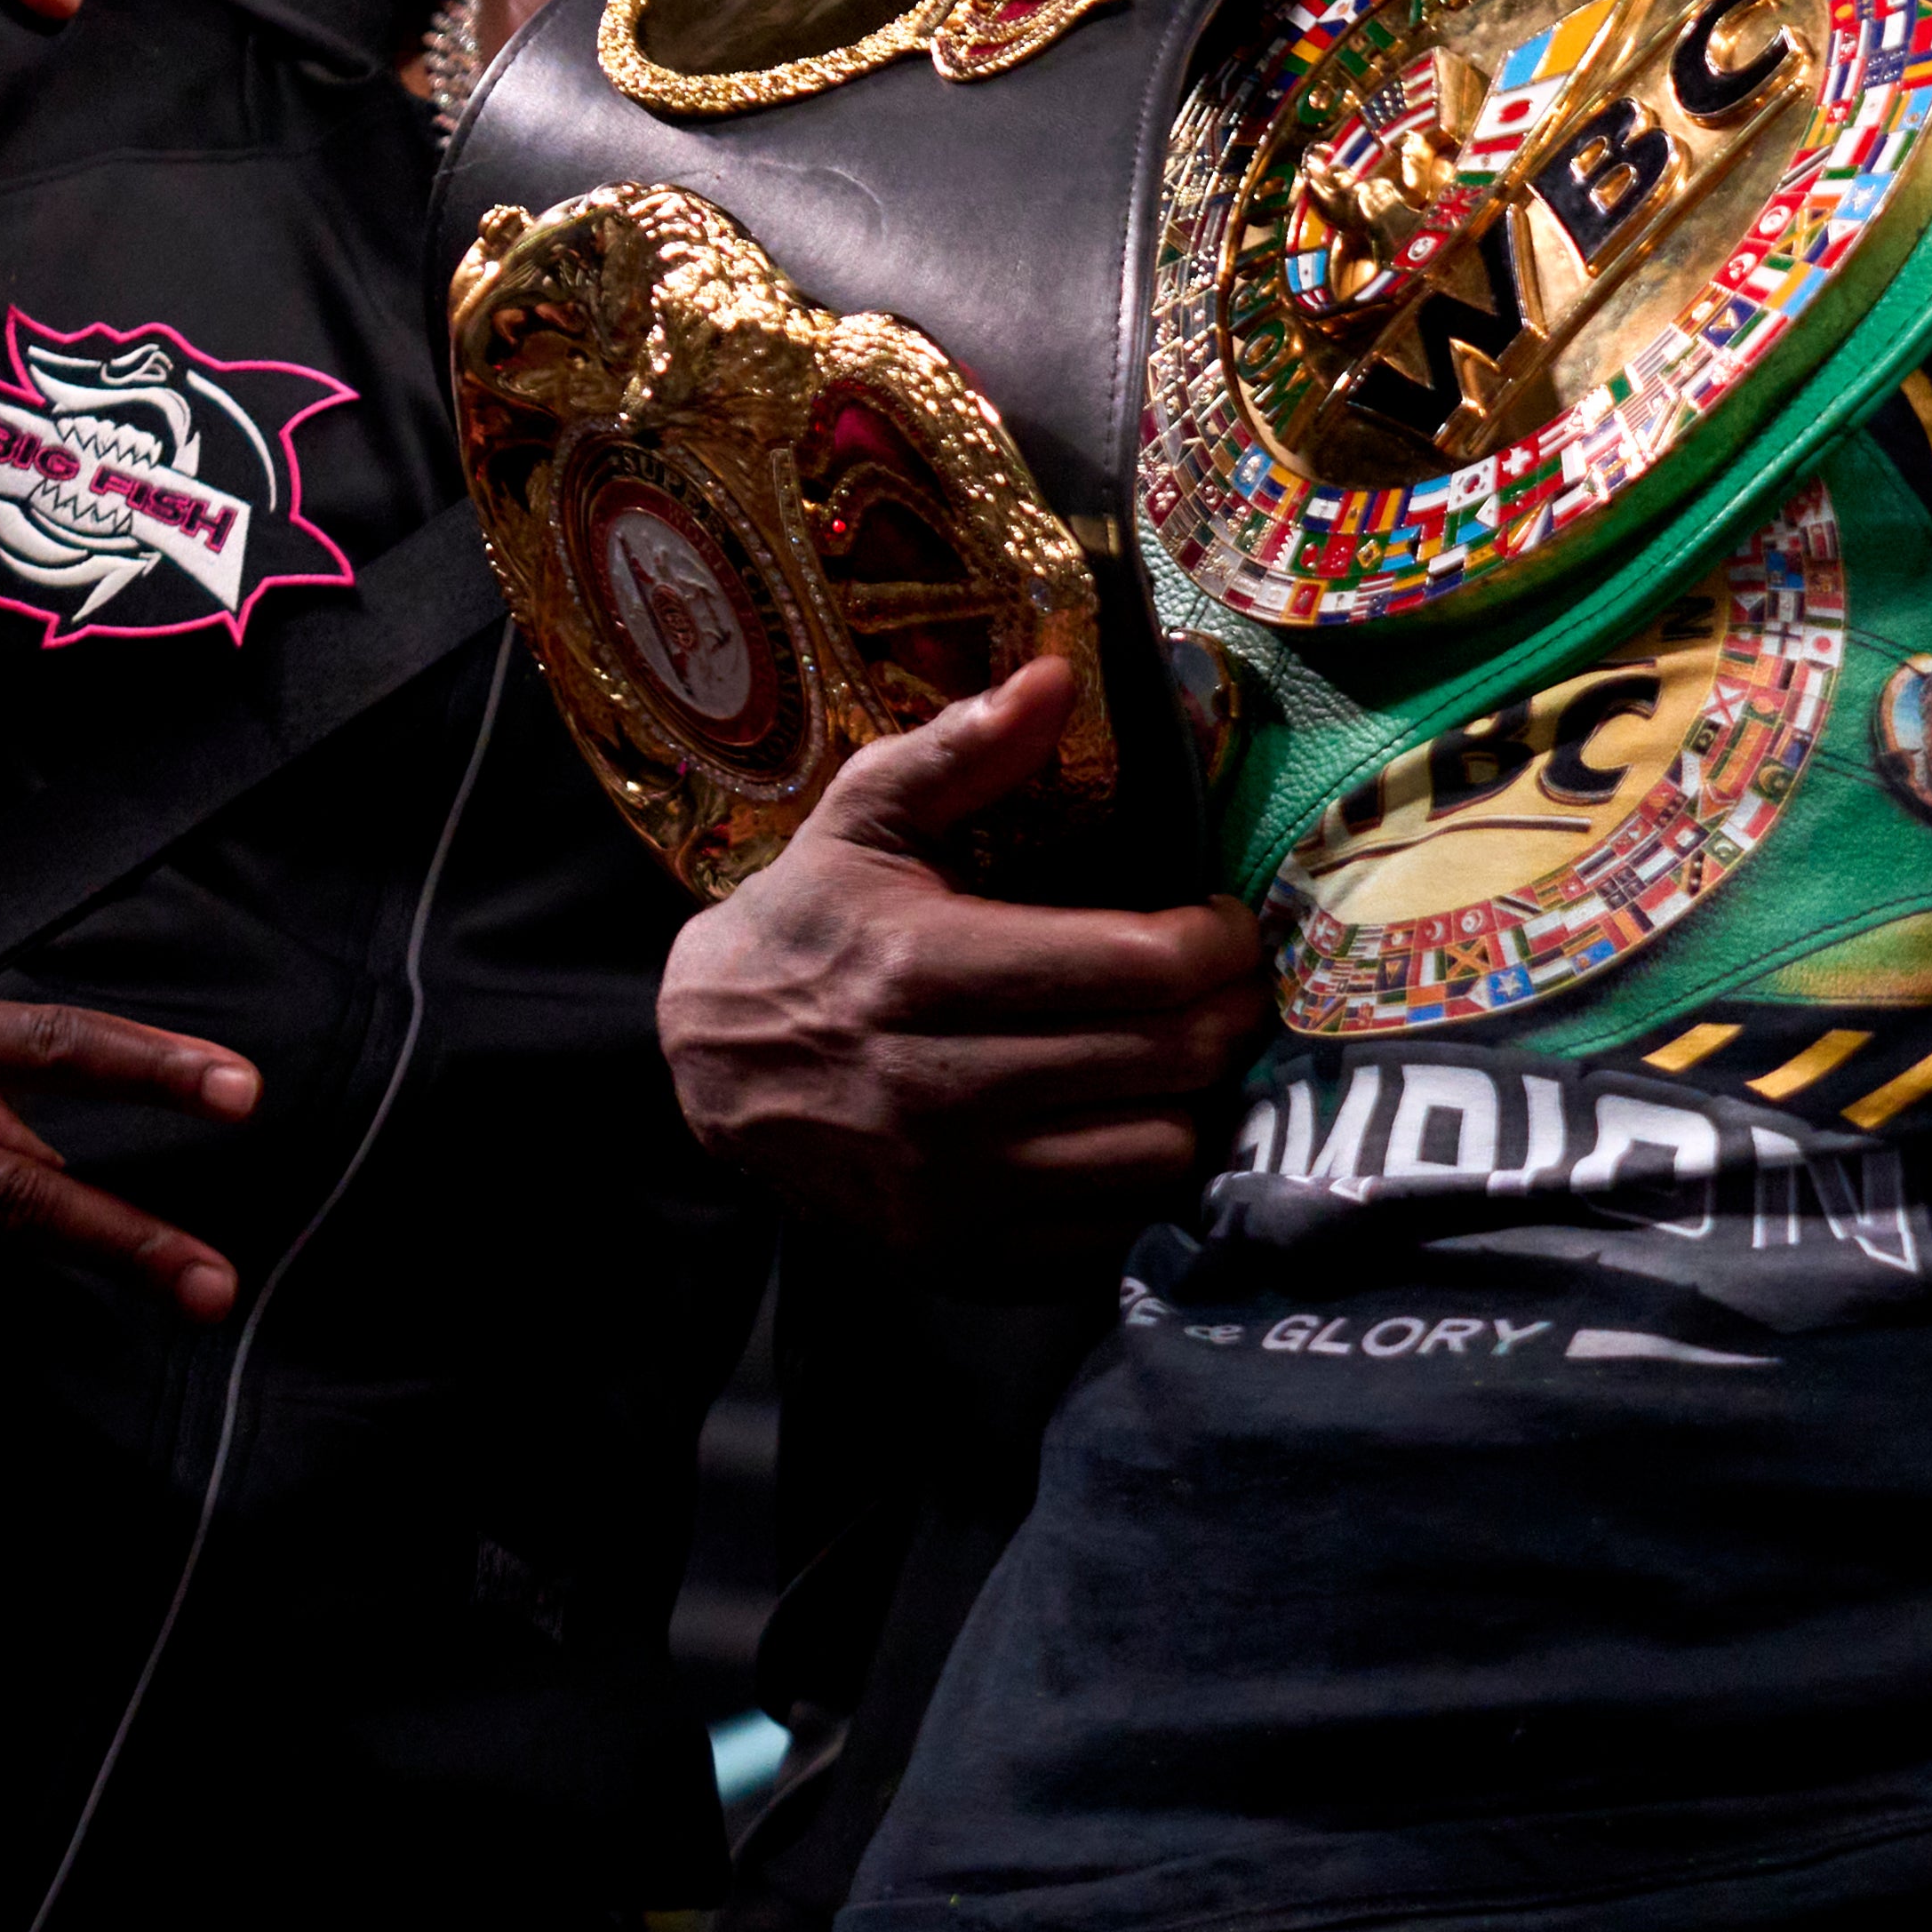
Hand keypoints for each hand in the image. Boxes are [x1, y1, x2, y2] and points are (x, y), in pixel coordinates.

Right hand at [657, 658, 1267, 1271]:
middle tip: (1230, 984)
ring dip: (1197, 1101)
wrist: (701, 1066)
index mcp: (923, 967)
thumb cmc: (807, 925)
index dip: (1215, 940)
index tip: (1220, 921)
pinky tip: (1135, 1125)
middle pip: (1166, 1058)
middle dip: (1228, 1011)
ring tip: (1189, 1053)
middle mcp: (934, 1087)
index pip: (1138, 964)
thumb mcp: (859, 819)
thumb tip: (1057, 675)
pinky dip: (1143, 1183)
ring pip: (1153, 1153)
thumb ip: (960, 750)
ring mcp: (942, 1188)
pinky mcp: (947, 1256)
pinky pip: (1107, 1234)